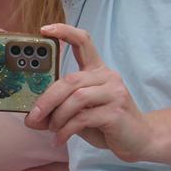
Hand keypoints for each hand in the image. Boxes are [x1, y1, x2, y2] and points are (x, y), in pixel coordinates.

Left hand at [26, 23, 155, 161]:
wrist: (140, 140)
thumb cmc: (106, 123)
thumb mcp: (79, 113)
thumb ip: (57, 110)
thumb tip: (31, 118)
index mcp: (97, 70)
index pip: (83, 41)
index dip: (64, 32)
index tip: (44, 30)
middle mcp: (107, 76)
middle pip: (70, 80)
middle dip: (47, 99)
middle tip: (33, 116)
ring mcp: (114, 92)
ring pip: (76, 98)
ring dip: (57, 117)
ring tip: (51, 130)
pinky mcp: (116, 111)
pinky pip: (82, 118)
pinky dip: (66, 130)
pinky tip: (59, 139)